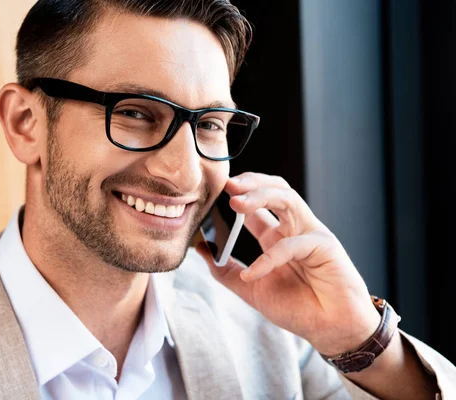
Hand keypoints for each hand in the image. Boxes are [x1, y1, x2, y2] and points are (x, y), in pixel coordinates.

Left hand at [196, 172, 381, 355]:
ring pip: (287, 199)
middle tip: (227, 185)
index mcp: (276, 236)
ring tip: (236, 202)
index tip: (214, 195)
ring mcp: (311, 233)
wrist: (330, 330)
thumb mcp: (251, 289)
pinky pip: (293, 244)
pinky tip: (253, 274)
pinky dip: (269, 258)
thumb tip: (200, 248)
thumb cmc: (298, 308)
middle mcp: (294, 229)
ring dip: (260, 196)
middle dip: (250, 182)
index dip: (237, 195)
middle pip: (274, 189)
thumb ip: (225, 270)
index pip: (256, 205)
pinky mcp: (325, 246)